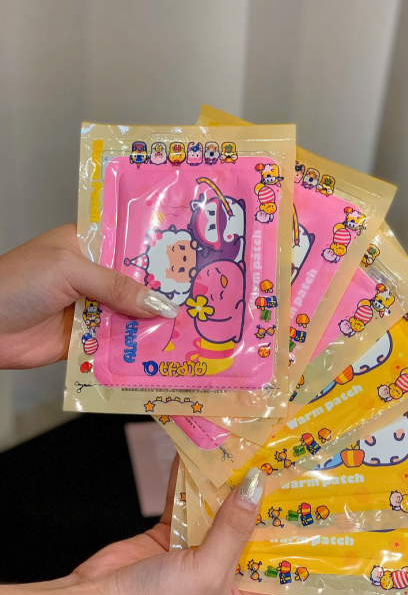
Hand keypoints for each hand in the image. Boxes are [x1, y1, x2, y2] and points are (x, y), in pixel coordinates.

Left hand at [0, 225, 179, 368]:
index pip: (131, 244)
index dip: (160, 252)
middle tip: (202, 298)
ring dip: (154, 323)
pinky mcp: (88, 338)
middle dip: (164, 292)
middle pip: (137, 283)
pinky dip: (136, 348)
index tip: (193, 259)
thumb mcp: (69, 271)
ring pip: (132, 314)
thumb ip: (116, 285)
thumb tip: (160, 303)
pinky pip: (119, 342)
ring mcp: (92, 308)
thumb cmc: (16, 284)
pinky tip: (163, 351)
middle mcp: (93, 275)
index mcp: (88, 246)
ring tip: (192, 327)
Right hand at [0, 462, 284, 594]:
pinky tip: (203, 454)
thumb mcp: (209, 571)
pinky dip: (193, 481)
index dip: (301, 542)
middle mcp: (223, 576)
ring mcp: (196, 553)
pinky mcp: (170, 534)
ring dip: (230, 485)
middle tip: (284, 466)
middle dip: (264, 502)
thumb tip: (258, 485)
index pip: (283, 571)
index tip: (316, 507)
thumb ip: (235, 526)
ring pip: (221, 513)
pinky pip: (189, 503)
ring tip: (250, 452)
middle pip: (252, 533)